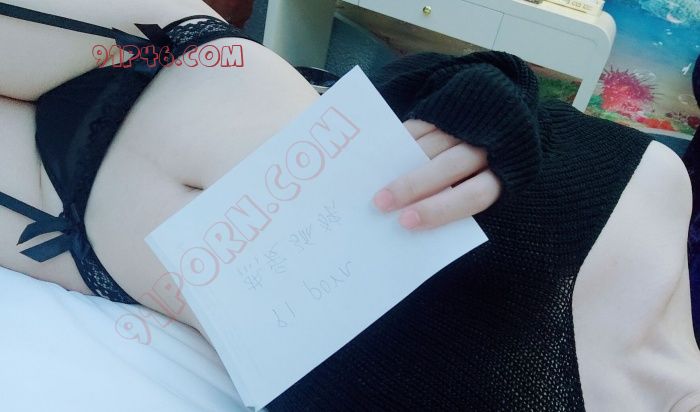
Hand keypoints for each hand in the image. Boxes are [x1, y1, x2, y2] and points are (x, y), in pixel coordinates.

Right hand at [373, 120, 500, 229]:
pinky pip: (422, 125)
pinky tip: (385, 158)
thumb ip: (461, 198)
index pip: (474, 195)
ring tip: (377, 184)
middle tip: (381, 204)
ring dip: (402, 166)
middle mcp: (491, 144)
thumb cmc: (491, 165)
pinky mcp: (453, 105)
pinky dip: (402, 143)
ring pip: (431, 145)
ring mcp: (470, 122)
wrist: (507, 113)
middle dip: (413, 187)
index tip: (407, 222)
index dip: (440, 210)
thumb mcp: (490, 182)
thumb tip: (412, 216)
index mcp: (509, 173)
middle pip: (449, 167)